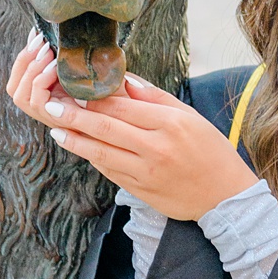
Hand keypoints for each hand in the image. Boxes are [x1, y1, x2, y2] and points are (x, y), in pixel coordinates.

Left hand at [9, 32, 259, 220]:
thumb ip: (155, 98)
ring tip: (56, 129)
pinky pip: (109, 171)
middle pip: (106, 128)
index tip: (73, 88)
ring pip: (101, 152)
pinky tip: (79, 148)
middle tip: (51, 105)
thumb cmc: (210, 151)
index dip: (94, 98)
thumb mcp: (190, 117)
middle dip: (74, 116)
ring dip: (75, 140)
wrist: (226, 198)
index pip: (122, 106)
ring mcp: (146, 172)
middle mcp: (156, 147)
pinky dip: (92, 158)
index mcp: (170, 123)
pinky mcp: (140, 190)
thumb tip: (123, 80)